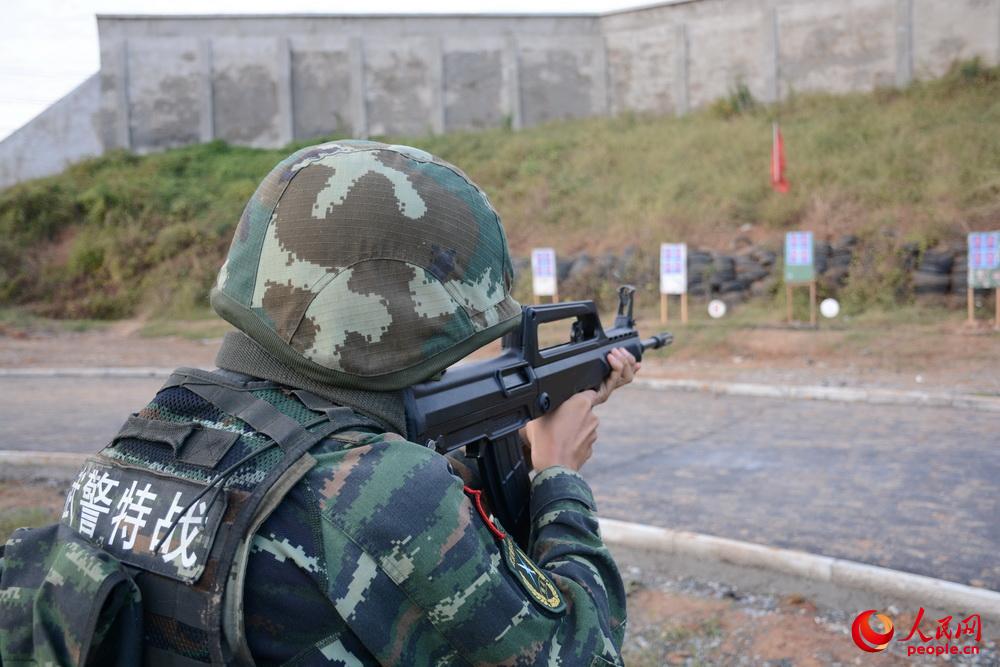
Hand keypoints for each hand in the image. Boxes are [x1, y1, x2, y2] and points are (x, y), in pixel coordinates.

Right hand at [522, 347, 641, 471]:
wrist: (553, 467)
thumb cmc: (545, 440)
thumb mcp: (536, 414)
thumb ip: (546, 403)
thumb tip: (546, 401)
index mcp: (581, 403)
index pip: (587, 390)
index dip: (575, 395)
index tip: (566, 401)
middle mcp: (591, 416)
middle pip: (583, 408)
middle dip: (572, 412)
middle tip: (556, 418)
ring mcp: (593, 434)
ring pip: (583, 425)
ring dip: (573, 427)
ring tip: (556, 434)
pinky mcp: (590, 448)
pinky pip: (582, 440)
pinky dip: (574, 441)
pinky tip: (561, 445)